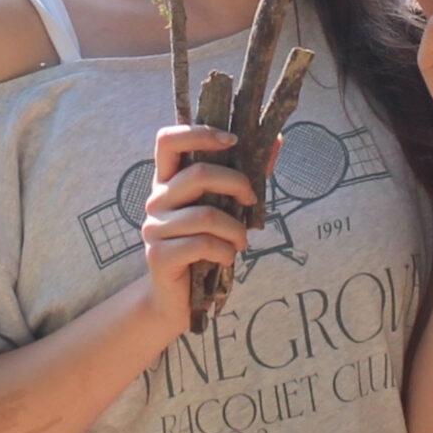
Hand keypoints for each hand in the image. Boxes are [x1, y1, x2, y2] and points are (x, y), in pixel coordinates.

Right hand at [138, 124, 252, 332]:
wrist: (177, 299)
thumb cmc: (203, 247)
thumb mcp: (225, 208)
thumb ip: (245, 175)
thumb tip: (277, 140)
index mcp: (169, 181)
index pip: (168, 140)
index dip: (199, 133)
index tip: (232, 141)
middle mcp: (156, 199)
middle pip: (197, 175)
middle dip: (236, 184)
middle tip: (251, 201)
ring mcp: (154, 228)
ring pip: (205, 215)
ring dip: (235, 229)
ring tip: (241, 241)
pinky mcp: (159, 255)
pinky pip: (202, 244)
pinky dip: (225, 251)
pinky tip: (227, 258)